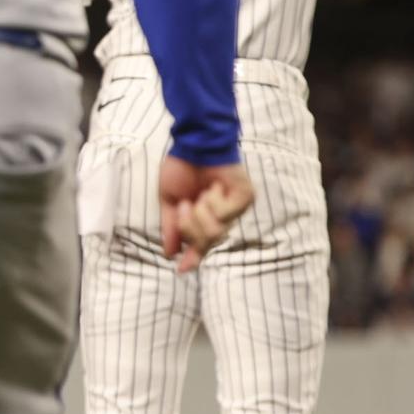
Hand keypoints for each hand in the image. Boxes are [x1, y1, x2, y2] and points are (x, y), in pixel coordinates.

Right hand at [158, 156, 253, 273]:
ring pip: (216, 231)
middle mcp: (222, 216)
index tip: (181, 269)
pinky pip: (225, 215)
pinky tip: (213, 187)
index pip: (201, 244)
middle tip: (185, 206)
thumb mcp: (169, 202)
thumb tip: (169, 252)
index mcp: (204, 217)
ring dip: (201, 214)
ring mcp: (236, 208)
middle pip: (207, 242)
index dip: (192, 257)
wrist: (193, 143)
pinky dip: (214, 202)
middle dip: (190, 227)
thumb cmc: (181, 168)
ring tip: (200, 194)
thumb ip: (171, 228)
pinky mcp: (245, 197)